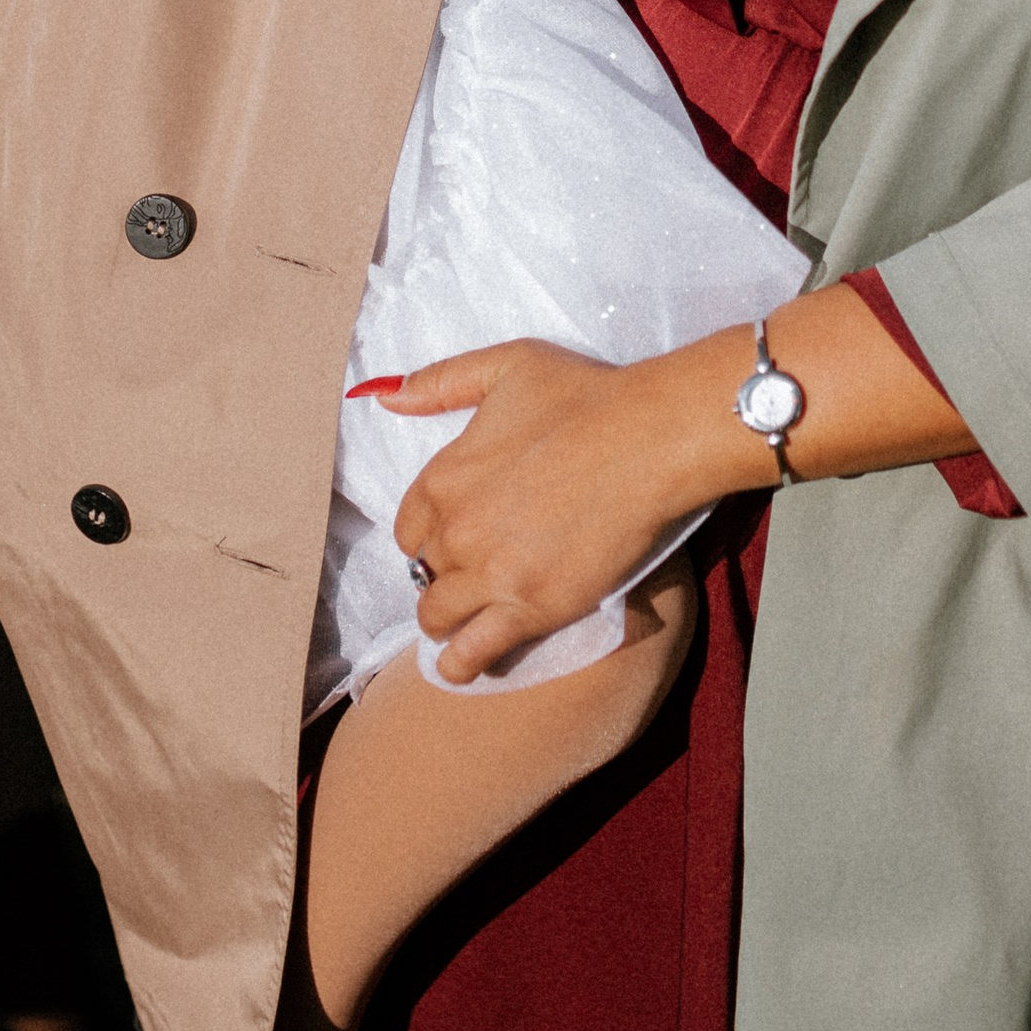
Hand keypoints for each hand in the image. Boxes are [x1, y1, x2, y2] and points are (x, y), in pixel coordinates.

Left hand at [386, 337, 700, 682]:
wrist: (648, 441)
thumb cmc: (586, 396)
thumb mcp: (506, 366)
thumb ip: (441, 381)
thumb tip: (382, 393)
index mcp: (443, 477)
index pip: (409, 526)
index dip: (429, 534)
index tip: (453, 537)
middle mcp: (455, 531)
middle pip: (424, 571)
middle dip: (442, 574)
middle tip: (473, 575)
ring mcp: (490, 575)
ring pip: (438, 616)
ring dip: (446, 620)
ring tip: (466, 621)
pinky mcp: (530, 609)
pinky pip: (473, 654)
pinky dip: (461, 664)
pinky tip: (464, 664)